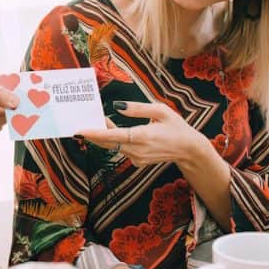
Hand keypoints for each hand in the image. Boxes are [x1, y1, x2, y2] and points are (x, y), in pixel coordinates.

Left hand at [77, 101, 205, 166]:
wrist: (189, 150)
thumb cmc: (176, 126)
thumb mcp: (161, 110)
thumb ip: (137, 108)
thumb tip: (117, 106)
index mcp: (143, 136)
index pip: (113, 136)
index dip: (95, 133)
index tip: (80, 130)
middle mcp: (138, 150)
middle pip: (109, 142)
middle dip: (95, 132)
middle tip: (83, 120)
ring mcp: (137, 158)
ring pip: (114, 146)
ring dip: (105, 135)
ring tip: (98, 120)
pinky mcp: (138, 162)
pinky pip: (121, 150)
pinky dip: (115, 141)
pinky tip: (114, 131)